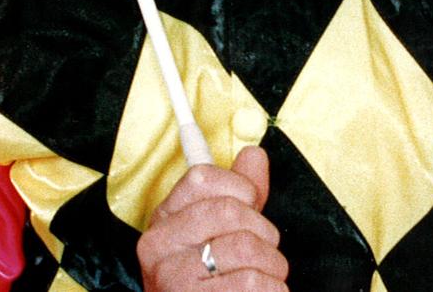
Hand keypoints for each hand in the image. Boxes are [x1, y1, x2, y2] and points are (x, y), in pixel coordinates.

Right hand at [137, 146, 288, 290]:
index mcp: (163, 220)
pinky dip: (273, 290)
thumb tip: (254, 155)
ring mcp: (172, 281)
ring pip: (247, 248)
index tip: (249, 206)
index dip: (240, 189)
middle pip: (230, 211)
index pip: (202, 177)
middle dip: (263, 232)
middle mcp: (159, 248)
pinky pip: (255, 284)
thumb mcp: (217, 232)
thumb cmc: (212, 282)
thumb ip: (238, 191)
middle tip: (263, 250)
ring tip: (264, 278)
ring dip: (273, 266)